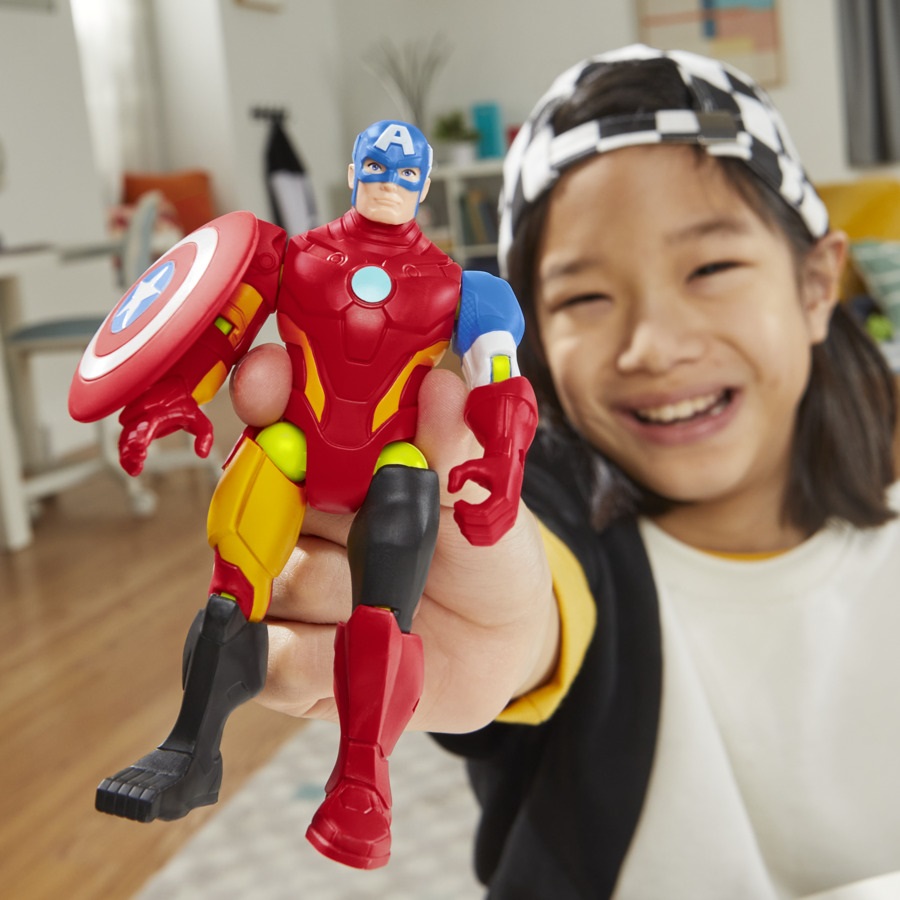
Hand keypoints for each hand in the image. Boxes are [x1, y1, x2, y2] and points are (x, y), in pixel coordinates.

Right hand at [118, 379, 213, 475]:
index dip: (140, 439)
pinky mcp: (130, 422)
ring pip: (124, 437)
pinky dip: (124, 451)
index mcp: (158, 411)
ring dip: (126, 453)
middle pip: (130, 433)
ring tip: (133, 469)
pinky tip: (130, 464)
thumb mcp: (200, 420)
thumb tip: (202, 454)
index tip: (141, 454)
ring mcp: (134, 417)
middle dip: (130, 449)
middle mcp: (142, 413)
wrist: (172, 387)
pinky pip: (123, 437)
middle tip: (136, 462)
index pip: (146, 425)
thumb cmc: (186, 406)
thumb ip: (204, 437)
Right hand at [252, 368, 556, 734]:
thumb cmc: (489, 556)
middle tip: (344, 524)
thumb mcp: (486, 500)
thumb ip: (456, 451)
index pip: (285, 414)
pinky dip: (312, 658)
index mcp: (345, 464)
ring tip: (399, 602)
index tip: (265, 386)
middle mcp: (305, 518)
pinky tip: (362, 653)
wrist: (503, 646)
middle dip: (278, 510)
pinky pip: (270, 659)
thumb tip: (440, 387)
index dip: (267, 393)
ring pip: (267, 580)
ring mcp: (292, 588)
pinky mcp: (290, 660)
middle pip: (249, 500)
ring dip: (333, 591)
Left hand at [448, 453, 521, 545]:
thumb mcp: (472, 464)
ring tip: (461, 517)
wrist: (509, 466)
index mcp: (505, 497)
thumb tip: (451, 490)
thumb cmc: (491, 466)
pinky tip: (467, 524)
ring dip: (469, 530)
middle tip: (457, 510)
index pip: (484, 515)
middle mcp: (511, 511)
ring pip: (488, 537)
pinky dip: (476, 537)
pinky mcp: (507, 525)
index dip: (466, 512)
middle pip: (485, 528)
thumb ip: (457, 473)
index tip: (458, 502)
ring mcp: (510, 520)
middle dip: (465, 522)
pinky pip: (491, 539)